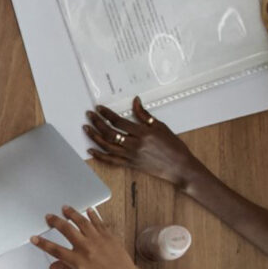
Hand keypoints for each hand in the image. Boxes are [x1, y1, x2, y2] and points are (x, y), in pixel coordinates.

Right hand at [31, 206, 144, 268]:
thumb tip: (53, 266)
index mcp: (78, 261)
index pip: (56, 250)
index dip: (43, 243)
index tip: (34, 238)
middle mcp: (87, 248)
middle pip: (67, 230)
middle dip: (55, 222)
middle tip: (49, 217)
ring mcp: (98, 240)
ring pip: (82, 222)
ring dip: (72, 213)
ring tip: (65, 208)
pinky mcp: (109, 236)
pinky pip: (99, 222)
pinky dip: (93, 215)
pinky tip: (88, 210)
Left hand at [83, 97, 208, 187]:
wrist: (180, 167)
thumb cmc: (173, 146)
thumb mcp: (161, 126)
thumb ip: (144, 115)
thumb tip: (135, 101)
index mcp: (143, 133)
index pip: (119, 121)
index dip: (107, 114)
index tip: (99, 108)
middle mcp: (135, 145)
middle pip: (110, 133)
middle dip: (97, 123)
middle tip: (89, 116)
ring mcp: (132, 156)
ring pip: (107, 146)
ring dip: (95, 137)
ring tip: (87, 129)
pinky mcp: (131, 165)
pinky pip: (112, 161)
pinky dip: (100, 156)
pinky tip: (91, 150)